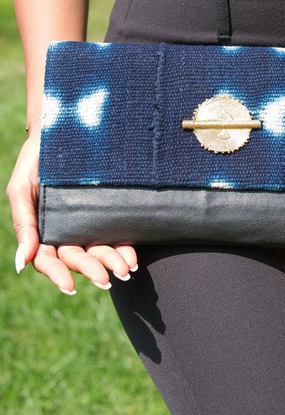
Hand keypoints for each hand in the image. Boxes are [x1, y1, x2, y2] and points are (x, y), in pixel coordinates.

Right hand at [6, 122, 137, 294]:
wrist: (62, 128)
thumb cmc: (36, 160)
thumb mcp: (21, 188)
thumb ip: (22, 224)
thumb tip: (22, 263)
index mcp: (42, 231)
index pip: (49, 260)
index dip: (58, 275)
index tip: (69, 286)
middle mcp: (67, 232)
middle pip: (77, 257)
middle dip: (92, 270)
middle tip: (107, 279)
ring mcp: (89, 224)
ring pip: (99, 250)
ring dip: (111, 263)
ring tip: (125, 270)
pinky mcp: (108, 212)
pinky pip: (117, 234)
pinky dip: (125, 248)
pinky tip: (132, 256)